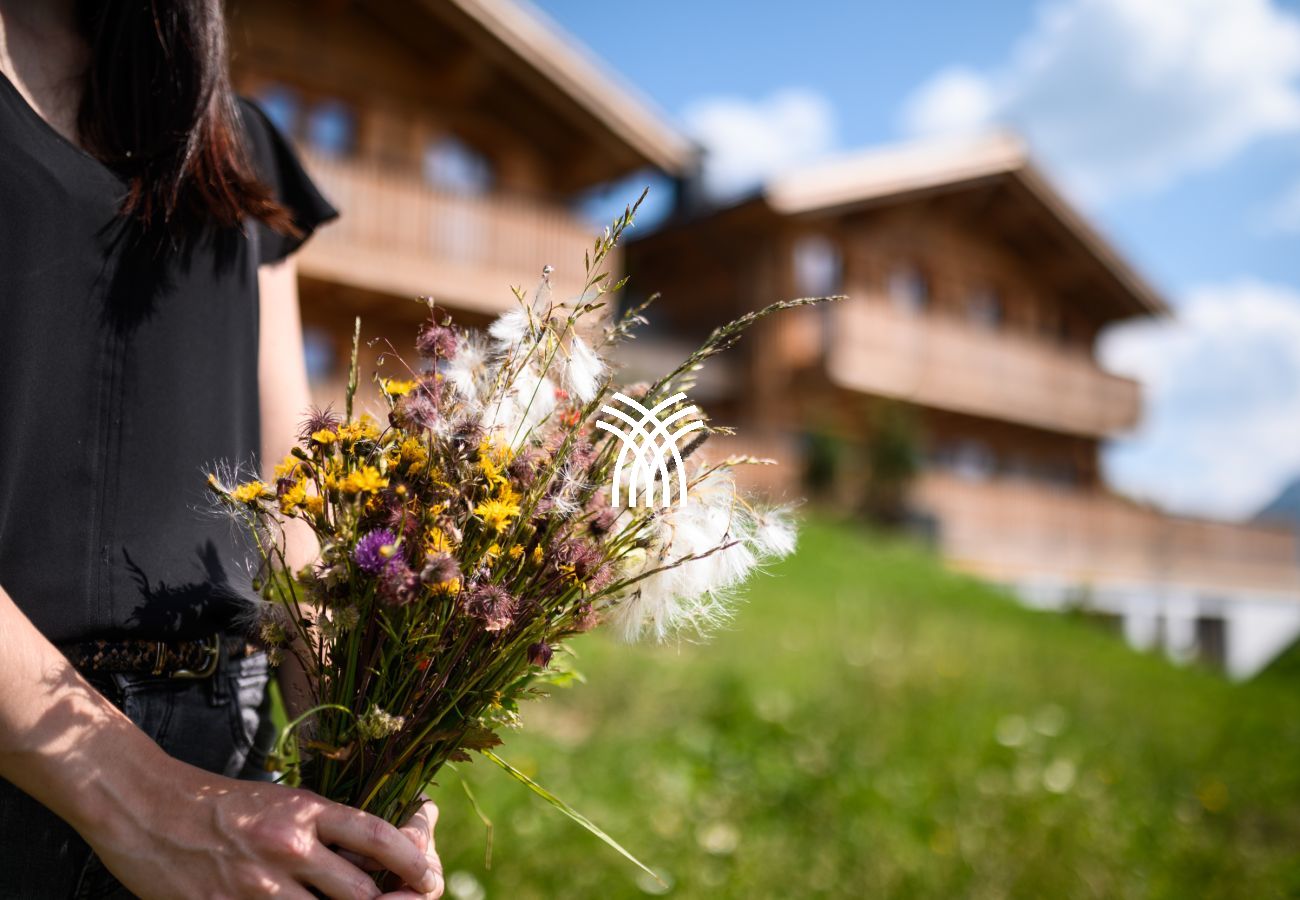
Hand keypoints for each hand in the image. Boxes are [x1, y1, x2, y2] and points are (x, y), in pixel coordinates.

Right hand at [88, 758, 439, 898]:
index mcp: (307, 810)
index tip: (432, 879)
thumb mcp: (281, 802)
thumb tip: (367, 860)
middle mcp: (290, 846)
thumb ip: (321, 829)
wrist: (146, 808)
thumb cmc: (219, 805)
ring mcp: (258, 884)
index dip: (415, 862)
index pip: (378, 836)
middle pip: (362, 891)